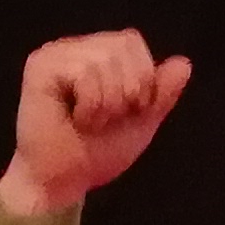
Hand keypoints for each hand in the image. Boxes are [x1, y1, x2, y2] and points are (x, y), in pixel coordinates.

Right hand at [0, 31, 193, 219]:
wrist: (64, 183)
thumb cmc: (96, 153)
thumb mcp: (140, 122)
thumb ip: (161, 93)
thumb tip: (185, 63)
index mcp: (95, 55)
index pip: (131, 41)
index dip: (141, 78)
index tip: (126, 111)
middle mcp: (73, 48)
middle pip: (122, 46)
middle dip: (128, 91)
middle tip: (106, 119)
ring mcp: (55, 55)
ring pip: (105, 60)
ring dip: (108, 104)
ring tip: (90, 123)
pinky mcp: (40, 67)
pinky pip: (85, 73)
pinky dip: (91, 106)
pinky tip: (76, 121)